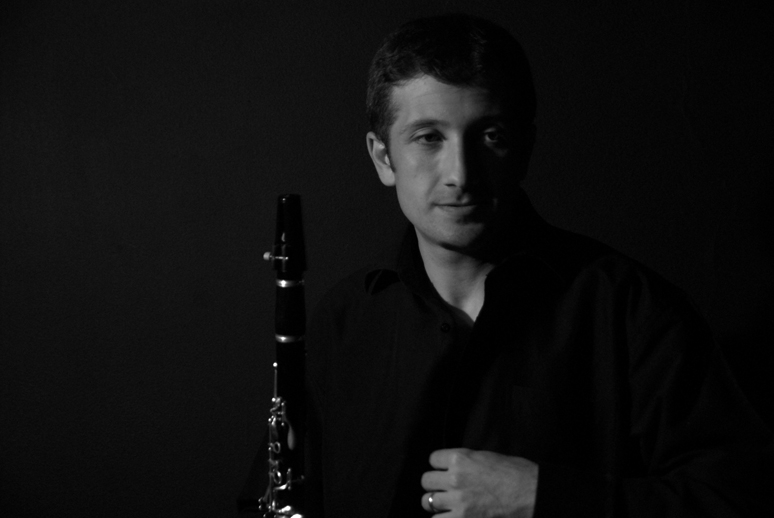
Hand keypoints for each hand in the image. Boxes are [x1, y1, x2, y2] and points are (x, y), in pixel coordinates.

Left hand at [421, 448, 537, 517]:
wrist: (533, 494)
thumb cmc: (517, 474)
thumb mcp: (487, 458)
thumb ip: (467, 463)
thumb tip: (455, 469)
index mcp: (461, 458)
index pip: (433, 459)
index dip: (440, 466)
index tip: (445, 471)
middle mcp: (454, 478)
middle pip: (426, 481)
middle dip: (435, 485)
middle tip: (445, 490)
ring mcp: (457, 501)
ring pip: (428, 502)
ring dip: (437, 504)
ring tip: (447, 506)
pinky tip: (453, 516)